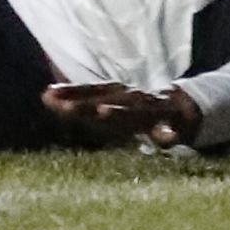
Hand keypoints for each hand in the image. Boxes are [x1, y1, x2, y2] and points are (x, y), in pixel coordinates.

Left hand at [43, 83, 201, 150]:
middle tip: (63, 106)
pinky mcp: (176, 124)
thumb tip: (44, 95)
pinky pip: (173, 131)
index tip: (47, 94)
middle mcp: (133, 99)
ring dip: (121, 112)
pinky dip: (169, 134)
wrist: (185, 108)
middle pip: (107, 100)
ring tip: (103, 112)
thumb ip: (81, 103)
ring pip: (136, 112)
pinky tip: (168, 137)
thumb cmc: (136, 110)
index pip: (90, 92)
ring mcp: (154, 110)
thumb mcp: (108, 106)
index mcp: (117, 95)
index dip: (71, 93)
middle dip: (86, 104)